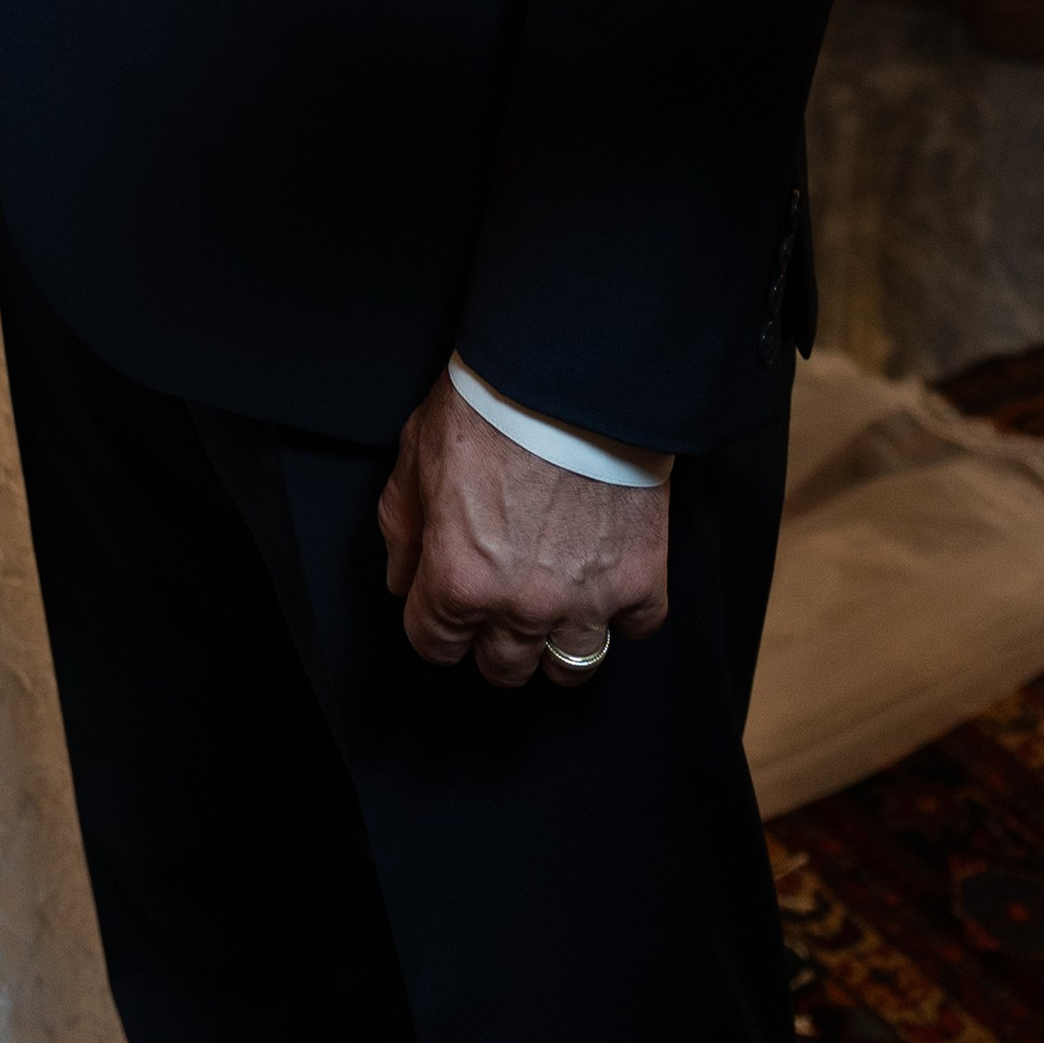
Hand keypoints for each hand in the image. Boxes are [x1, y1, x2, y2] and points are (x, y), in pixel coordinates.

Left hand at [379, 377, 668, 685]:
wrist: (575, 374)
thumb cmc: (490, 404)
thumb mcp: (416, 455)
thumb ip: (403, 526)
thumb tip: (402, 579)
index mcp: (459, 579)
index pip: (435, 645)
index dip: (434, 625)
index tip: (444, 607)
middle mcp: (521, 605)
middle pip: (503, 668)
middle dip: (492, 641)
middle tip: (499, 603)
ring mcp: (586, 599)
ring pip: (570, 667)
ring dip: (557, 645)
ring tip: (554, 608)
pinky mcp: (641, 579)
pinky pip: (636, 629)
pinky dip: (624, 613)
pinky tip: (607, 580)